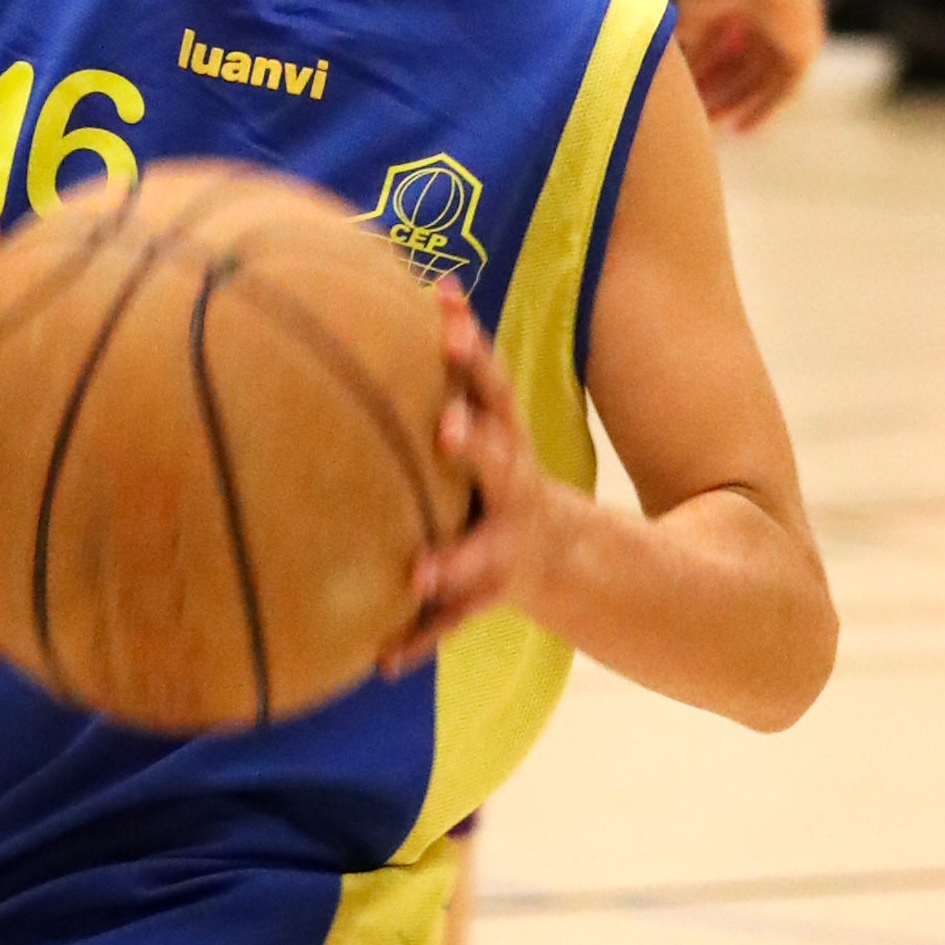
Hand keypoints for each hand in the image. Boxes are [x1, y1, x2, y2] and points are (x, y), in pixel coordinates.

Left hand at [385, 286, 562, 668]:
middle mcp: (511, 484)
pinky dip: (419, 641)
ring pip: (482, 550)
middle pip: (497, 454)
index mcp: (502, 435)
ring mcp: (506, 542)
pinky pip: (453, 622)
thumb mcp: (481, 419)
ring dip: (453, 561)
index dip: (468, 344)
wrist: (562, 554)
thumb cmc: (489, 469)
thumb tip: (422, 282)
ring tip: (421, 574)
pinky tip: (382, 662)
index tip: (442, 305)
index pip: (488, 379)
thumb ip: (450, 366)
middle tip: (443, 427)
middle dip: (474, 439)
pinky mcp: (490, 595)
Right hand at [673, 0, 824, 133]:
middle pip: (739, 64)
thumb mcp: (691, 3)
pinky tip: (742, 128)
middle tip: (695, 115)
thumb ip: (687, 28)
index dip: (700, 69)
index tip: (681, 93)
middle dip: (717, 90)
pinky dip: (765, 108)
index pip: (718, 42)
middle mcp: (763, 15)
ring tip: (712, 126)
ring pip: (759, 79)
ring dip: (736, 102)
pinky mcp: (804, 48)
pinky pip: (786, 86)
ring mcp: (786, 33)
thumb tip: (682, 54)